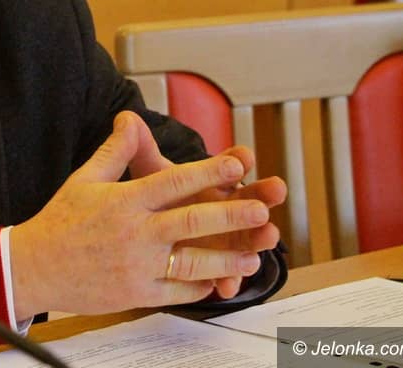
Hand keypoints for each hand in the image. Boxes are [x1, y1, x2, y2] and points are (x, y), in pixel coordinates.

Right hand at [9, 112, 273, 318]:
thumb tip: (129, 119)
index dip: (208, 172)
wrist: (34, 266)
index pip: (173, 182)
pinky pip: (177, 292)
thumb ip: (116, 151)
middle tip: (260, 209)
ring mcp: (137, 266)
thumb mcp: (85, 179)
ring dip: (226, 259)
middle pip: (191, 221)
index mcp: (123, 201)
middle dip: (231, 215)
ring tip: (252, 255)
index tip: (235, 166)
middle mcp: (133, 233)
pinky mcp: (136, 294)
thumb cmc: (59, 221)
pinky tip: (218, 281)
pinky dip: (201, 287)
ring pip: (192, 262)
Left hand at [125, 111, 286, 297]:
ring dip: (258, 236)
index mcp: (212, 180)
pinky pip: (226, 274)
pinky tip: (227, 285)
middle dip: (263, 193)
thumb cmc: (153, 197)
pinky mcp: (218, 265)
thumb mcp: (146, 174)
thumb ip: (139, 149)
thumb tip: (126, 118)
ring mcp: (226, 237)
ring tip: (268, 234)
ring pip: (247, 237)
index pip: (230, 164)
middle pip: (249, 198)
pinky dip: (229, 278)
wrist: (142, 234)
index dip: (238, 159)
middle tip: (275, 188)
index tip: (243, 155)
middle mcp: (225, 206)